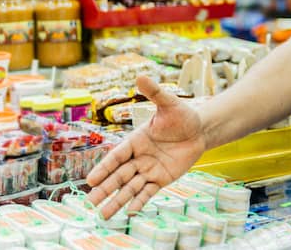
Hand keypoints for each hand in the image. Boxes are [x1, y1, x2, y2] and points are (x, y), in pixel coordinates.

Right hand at [86, 75, 206, 218]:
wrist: (200, 129)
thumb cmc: (182, 115)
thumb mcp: (169, 103)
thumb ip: (154, 93)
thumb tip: (140, 76)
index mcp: (136, 140)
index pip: (117, 156)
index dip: (105, 167)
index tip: (91, 179)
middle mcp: (139, 157)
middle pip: (119, 175)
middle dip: (105, 188)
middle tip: (90, 201)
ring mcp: (149, 169)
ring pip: (130, 187)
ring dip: (117, 199)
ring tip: (103, 214)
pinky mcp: (161, 179)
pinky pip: (148, 192)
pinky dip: (139, 201)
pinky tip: (130, 212)